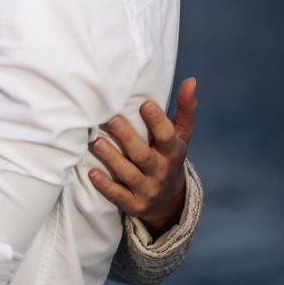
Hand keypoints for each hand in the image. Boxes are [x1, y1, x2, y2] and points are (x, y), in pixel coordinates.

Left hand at [88, 77, 197, 234]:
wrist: (169, 201)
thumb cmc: (169, 156)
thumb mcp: (182, 135)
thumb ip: (185, 108)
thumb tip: (191, 80)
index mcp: (173, 152)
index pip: (168, 137)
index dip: (158, 121)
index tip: (145, 104)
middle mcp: (161, 171)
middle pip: (144, 156)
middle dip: (128, 138)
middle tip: (112, 120)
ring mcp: (147, 189)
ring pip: (129, 174)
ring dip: (112, 159)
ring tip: (97, 142)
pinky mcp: (133, 204)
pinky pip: (118, 195)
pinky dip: (106, 186)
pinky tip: (92, 173)